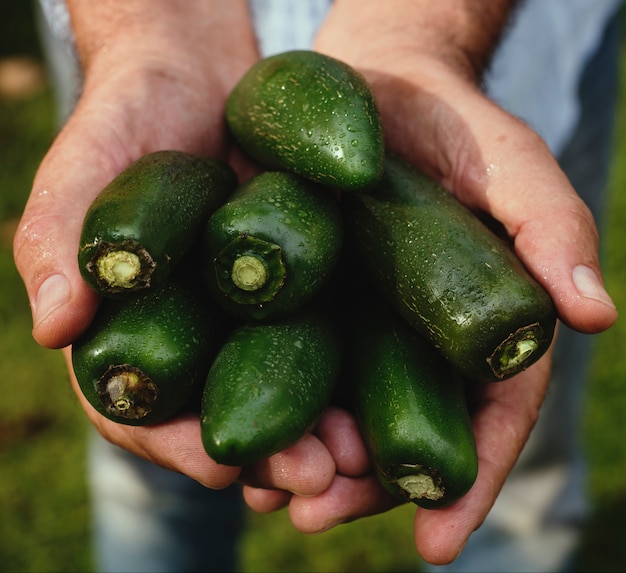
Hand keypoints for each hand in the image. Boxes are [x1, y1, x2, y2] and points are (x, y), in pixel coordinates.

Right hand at [13, 0, 336, 498]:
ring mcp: (250, 322)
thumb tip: (57, 326)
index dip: (177, 447)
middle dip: (270, 458)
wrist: (198, 79)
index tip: (221, 464)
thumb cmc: (125, 121)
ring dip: (321, 438)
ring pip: (283, 397)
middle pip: (224, 420)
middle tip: (317, 478)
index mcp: (128, 336)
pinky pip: (324, 347)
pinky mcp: (300, 293)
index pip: (141, 416)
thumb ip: (59, 242)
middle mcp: (193, 341)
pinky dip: (349, 383)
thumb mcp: (82, 171)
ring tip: (360, 456)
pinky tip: (379, 406)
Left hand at [243, 0, 617, 564]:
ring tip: (266, 491)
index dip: (465, 482)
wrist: (375, 83)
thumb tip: (596, 314)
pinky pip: (279, 360)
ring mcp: (352, 322)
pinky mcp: (299, 295)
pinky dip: (260, 400)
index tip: (435, 546)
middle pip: (395, 432)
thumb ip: (550, 229)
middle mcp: (412, 339)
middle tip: (317, 517)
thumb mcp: (509, 164)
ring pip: (333, 410)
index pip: (483, 419)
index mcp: (473, 327)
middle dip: (361, 486)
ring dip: (301, 459)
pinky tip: (234, 430)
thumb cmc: (452, 122)